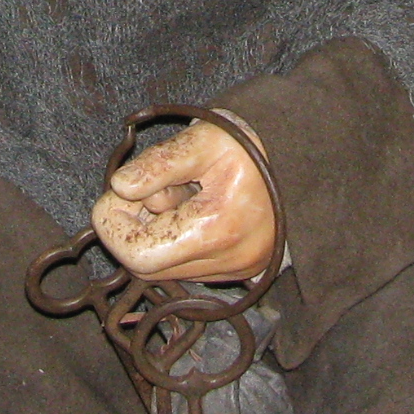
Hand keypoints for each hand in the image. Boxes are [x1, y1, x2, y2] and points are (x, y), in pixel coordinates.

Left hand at [90, 120, 276, 283]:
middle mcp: (230, 261)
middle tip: (149, 190)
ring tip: (179, 197)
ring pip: (164, 270)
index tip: (122, 192)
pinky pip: (186, 268)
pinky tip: (194, 213)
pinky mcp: (240, 273)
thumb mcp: (201, 139)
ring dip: (156, 236)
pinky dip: (175, 243)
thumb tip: (119, 186)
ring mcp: (237, 271)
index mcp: (218, 228)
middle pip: (145, 267)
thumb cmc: (247, 144)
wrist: (298, 157)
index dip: (115, 224)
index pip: (137, 254)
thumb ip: (157, 163)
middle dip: (134, 228)